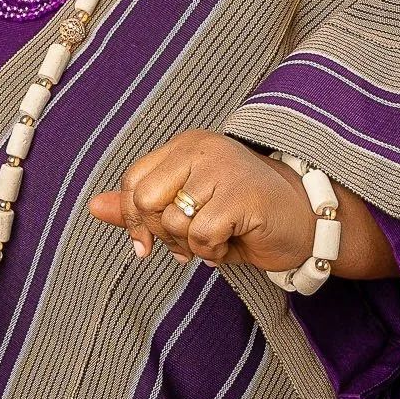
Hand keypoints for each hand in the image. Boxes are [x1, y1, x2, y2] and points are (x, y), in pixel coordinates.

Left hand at [86, 128, 396, 279]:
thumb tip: (94, 207)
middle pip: (147, 199)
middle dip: (162, 232)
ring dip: (191, 246)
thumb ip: (141, 207)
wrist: (305, 220)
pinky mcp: (243, 195)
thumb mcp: (188, 209)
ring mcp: (224, 168)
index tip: (146, 243)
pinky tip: (230, 244)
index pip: (134, 180)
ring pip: (174, 220)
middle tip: (189, 241)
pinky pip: (201, 235)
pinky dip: (211, 252)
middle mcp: (202, 149)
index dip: (134, 218)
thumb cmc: (244, 214)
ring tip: (216, 240)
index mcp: (186, 146)